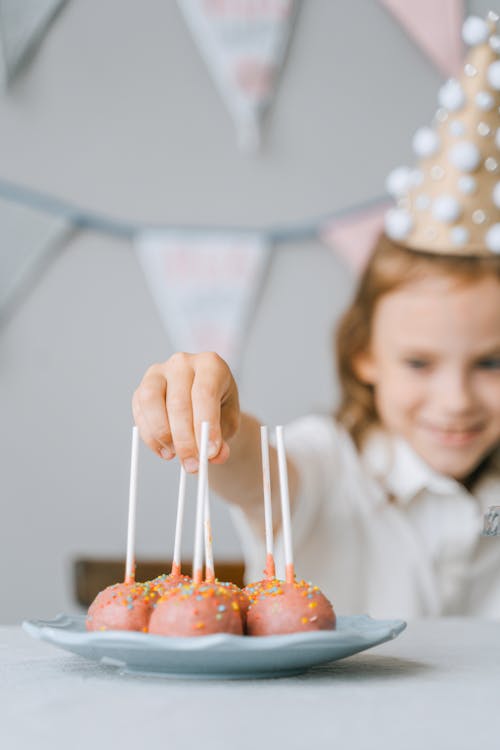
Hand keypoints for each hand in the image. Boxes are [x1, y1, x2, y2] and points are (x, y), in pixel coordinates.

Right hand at [132, 352, 239, 472]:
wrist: (203, 404)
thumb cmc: (219, 409)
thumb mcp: (228, 424)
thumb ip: (223, 439)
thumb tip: (216, 456)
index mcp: (210, 364)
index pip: (205, 393)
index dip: (206, 424)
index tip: (209, 452)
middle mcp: (182, 363)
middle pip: (178, 401)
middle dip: (185, 439)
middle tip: (193, 465)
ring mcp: (158, 373)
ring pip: (151, 402)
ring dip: (162, 435)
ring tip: (175, 456)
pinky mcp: (141, 388)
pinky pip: (140, 412)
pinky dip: (150, 436)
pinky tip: (164, 451)